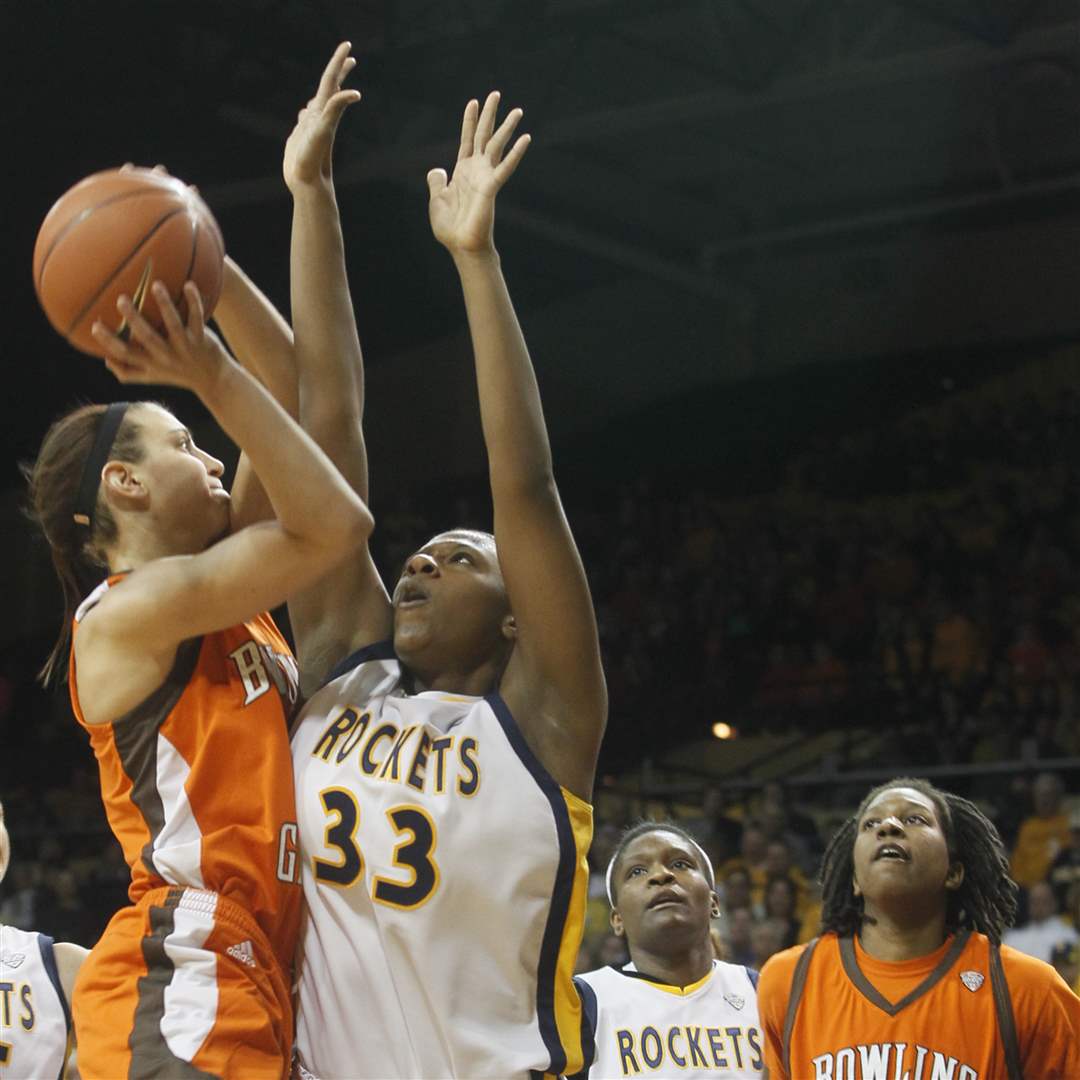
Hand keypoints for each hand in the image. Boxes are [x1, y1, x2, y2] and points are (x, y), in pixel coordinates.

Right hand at [90, 282, 231, 393]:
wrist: (214, 380)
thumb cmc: (177, 374)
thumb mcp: (152, 377)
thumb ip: (128, 372)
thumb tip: (106, 360)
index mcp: (150, 364)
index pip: (125, 354)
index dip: (109, 342)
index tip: (94, 325)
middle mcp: (166, 357)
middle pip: (147, 338)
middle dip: (134, 319)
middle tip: (121, 299)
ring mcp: (184, 347)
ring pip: (173, 325)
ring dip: (164, 305)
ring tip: (155, 285)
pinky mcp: (202, 339)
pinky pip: (197, 318)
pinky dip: (194, 301)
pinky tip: (189, 284)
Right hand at [283, 42, 359, 191]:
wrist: (308, 183)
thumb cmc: (315, 158)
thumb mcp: (325, 130)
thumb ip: (335, 109)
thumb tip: (354, 93)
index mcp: (325, 111)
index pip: (331, 80)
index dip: (338, 62)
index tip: (348, 46)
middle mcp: (320, 116)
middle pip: (329, 86)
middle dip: (337, 69)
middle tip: (348, 52)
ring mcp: (312, 126)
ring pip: (319, 101)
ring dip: (325, 88)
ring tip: (331, 78)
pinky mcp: (304, 136)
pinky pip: (306, 117)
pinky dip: (307, 110)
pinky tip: (307, 111)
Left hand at [427, 91, 530, 254]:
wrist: (460, 246)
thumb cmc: (450, 228)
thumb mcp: (437, 200)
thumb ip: (436, 183)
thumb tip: (436, 170)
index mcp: (462, 172)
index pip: (467, 140)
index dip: (470, 120)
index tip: (474, 101)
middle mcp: (476, 170)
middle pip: (483, 135)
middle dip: (489, 115)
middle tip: (496, 93)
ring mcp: (485, 177)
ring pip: (496, 145)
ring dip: (506, 127)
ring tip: (517, 109)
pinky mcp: (491, 187)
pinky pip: (505, 167)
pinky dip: (515, 153)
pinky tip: (525, 138)